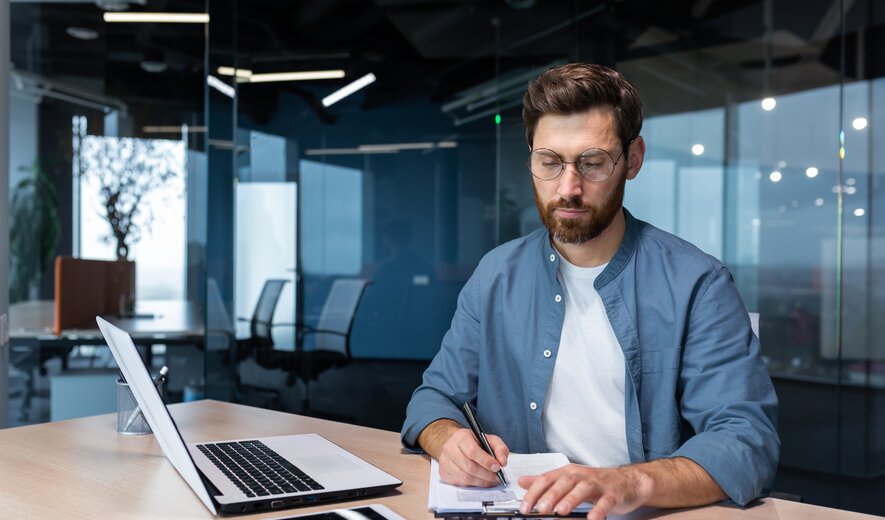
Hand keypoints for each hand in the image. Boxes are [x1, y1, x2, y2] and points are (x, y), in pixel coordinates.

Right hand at [438, 427, 509, 486]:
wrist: (455, 444)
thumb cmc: (473, 442)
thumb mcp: (489, 439)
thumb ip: (499, 448)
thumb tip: (502, 462)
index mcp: (461, 437)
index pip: (472, 451)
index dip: (486, 461)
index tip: (497, 467)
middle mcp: (450, 448)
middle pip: (469, 467)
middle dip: (486, 474)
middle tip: (496, 477)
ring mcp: (445, 462)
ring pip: (465, 477)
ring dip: (481, 481)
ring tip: (491, 481)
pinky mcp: (444, 473)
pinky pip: (460, 483)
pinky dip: (473, 485)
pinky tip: (481, 481)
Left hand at [518, 464, 653, 519]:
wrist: (627, 481)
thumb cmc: (596, 482)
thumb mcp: (568, 479)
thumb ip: (546, 481)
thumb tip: (522, 481)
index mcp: (567, 473)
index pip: (546, 479)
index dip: (533, 493)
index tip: (524, 508)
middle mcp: (581, 475)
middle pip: (563, 482)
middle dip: (550, 495)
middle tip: (539, 509)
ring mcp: (597, 484)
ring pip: (582, 488)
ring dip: (570, 499)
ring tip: (560, 511)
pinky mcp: (612, 493)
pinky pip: (605, 501)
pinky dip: (598, 510)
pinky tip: (592, 518)